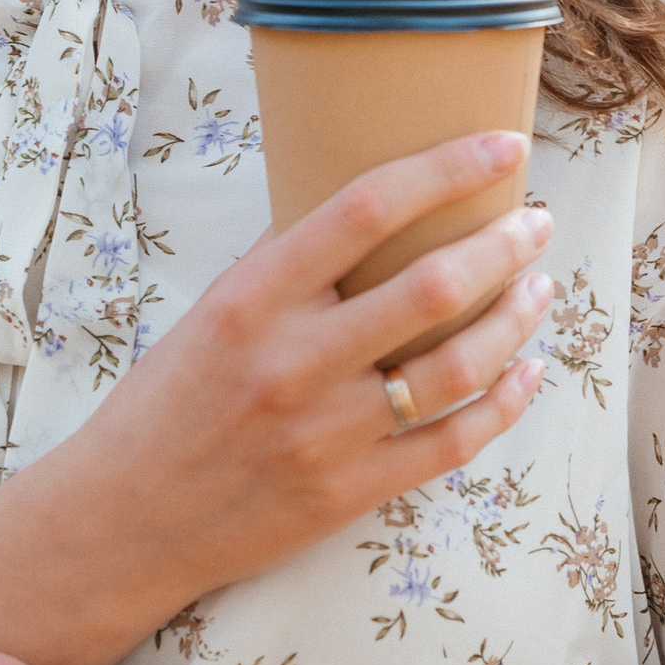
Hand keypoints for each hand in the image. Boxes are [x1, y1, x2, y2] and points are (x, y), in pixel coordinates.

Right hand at [0, 130, 555, 664]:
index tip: (500, 145)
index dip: (446, 170)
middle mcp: (294, 360)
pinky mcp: (350, 492)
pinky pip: (452, 442)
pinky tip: (526, 369)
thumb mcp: (212, 312)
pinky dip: (504, 400)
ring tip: (540, 285)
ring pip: (457, 365)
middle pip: (431, 287)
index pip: (365, 209)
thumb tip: (372, 206)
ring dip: (515, 318)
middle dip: (502, 244)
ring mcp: (327, 432)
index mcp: (252, 298)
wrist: (125, 519)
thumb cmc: (168, 403)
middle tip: (535, 220)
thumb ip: (288, 265)